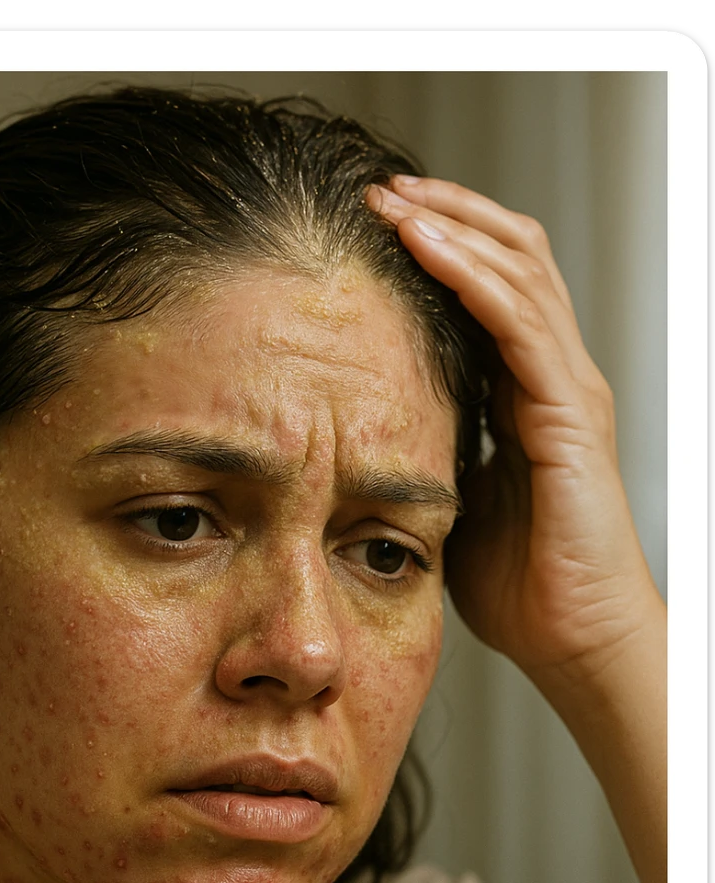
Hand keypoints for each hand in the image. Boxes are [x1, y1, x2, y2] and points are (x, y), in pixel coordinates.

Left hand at [367, 177, 664, 690]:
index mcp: (525, 395)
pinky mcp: (570, 413)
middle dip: (444, 214)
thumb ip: (425, 456)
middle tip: (377, 194)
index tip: (374, 226)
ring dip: (452, 228)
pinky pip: (521, 322)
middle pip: (511, 257)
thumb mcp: (453, 504)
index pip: (491, 288)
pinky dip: (472, 277)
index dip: (440, 245)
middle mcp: (553, 378)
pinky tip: (427, 249)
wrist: (573, 639)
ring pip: (519, 271)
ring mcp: (567, 390)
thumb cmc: (521, 588)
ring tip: (393, 202)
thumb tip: (358, 441)